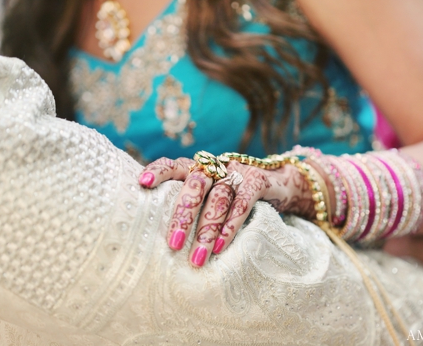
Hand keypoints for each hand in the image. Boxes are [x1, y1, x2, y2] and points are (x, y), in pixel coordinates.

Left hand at [138, 156, 314, 266]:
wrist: (280, 184)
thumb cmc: (234, 197)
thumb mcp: (210, 196)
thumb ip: (190, 205)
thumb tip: (160, 238)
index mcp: (198, 168)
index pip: (173, 164)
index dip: (158, 171)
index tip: (142, 183)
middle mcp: (215, 166)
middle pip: (196, 184)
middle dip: (183, 215)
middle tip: (172, 244)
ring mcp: (237, 171)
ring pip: (219, 198)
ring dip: (207, 229)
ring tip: (197, 258)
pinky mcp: (258, 180)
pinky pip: (243, 203)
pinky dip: (231, 225)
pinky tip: (220, 246)